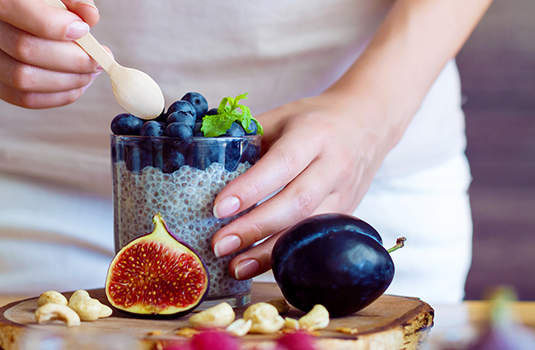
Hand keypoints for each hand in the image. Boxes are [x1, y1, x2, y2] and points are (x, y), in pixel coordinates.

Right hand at [0, 0, 105, 107]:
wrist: (11, 7)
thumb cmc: (41, 0)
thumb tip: (89, 17)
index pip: (13, 8)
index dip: (52, 24)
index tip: (84, 31)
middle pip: (22, 49)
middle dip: (70, 59)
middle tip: (98, 60)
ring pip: (21, 79)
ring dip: (65, 81)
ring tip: (90, 73)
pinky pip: (21, 98)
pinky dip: (55, 97)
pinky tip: (76, 86)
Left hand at [210, 91, 400, 279]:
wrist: (368, 123)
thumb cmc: (314, 120)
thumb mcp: (281, 117)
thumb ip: (248, 139)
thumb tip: (201, 163)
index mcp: (314, 135)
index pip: (281, 164)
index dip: (250, 189)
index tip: (218, 208)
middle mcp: (334, 165)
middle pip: (296, 203)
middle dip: (255, 227)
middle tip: (219, 244)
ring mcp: (345, 194)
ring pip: (308, 229)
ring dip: (269, 252)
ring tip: (235, 266)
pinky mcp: (347, 215)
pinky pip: (315, 240)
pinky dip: (286, 255)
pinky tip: (260, 266)